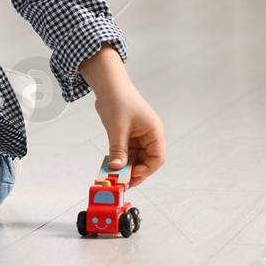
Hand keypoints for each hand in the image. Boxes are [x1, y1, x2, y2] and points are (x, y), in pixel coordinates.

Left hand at [77, 43, 165, 185]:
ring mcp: (139, 136)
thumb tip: (117, 168)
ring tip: (114, 175)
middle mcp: (149, 135)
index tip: (132, 176)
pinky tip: (111, 165)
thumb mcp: (118, 128)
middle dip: (134, 171)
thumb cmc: (119, 99)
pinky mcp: (129, 135)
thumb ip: (118, 150)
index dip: (146, 170)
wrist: (108, 85)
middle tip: (121, 181)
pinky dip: (120, 159)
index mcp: (154, 131)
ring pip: (135, 158)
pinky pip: (127, 152)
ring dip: (125, 166)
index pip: (157, 158)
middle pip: (146, 160)